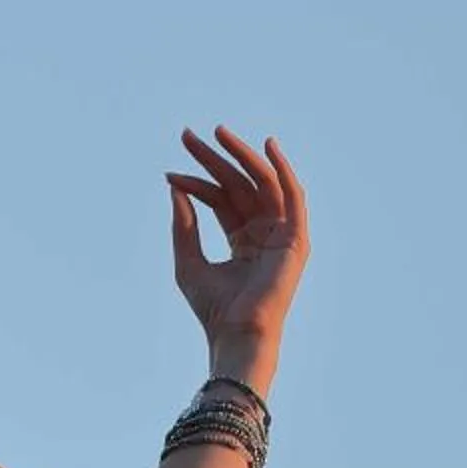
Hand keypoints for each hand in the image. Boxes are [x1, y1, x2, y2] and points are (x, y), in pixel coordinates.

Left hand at [166, 125, 308, 350]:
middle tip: (187, 136)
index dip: (197, 181)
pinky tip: (267, 146)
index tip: (170, 172)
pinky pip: (294, 196)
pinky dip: (283, 170)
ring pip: (264, 183)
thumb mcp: (188, 260)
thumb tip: (175, 186)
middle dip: (215, 159)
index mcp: (243, 241)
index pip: (221, 199)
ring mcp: (282, 235)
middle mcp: (264, 234)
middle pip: (240, 185)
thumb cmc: (214, 309)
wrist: (236, 333)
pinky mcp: (296, 239)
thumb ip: (184, 225)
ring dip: (242, 156)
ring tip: (217, 133)